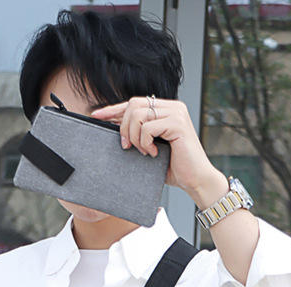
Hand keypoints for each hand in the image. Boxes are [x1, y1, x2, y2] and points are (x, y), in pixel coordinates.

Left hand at [90, 97, 221, 198]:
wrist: (194, 179)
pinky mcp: (178, 123)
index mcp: (164, 109)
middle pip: (133, 105)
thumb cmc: (173, 166)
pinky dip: (145, 143)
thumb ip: (137, 135)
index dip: (113, 109)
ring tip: (144, 151)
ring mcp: (176, 113)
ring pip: (138, 115)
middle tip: (127, 146)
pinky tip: (153, 153)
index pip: (133, 103)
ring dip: (135, 137)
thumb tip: (112, 128)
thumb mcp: (149, 147)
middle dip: (124, 127)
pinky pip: (148, 128)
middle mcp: (172, 106)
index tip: (96, 116)